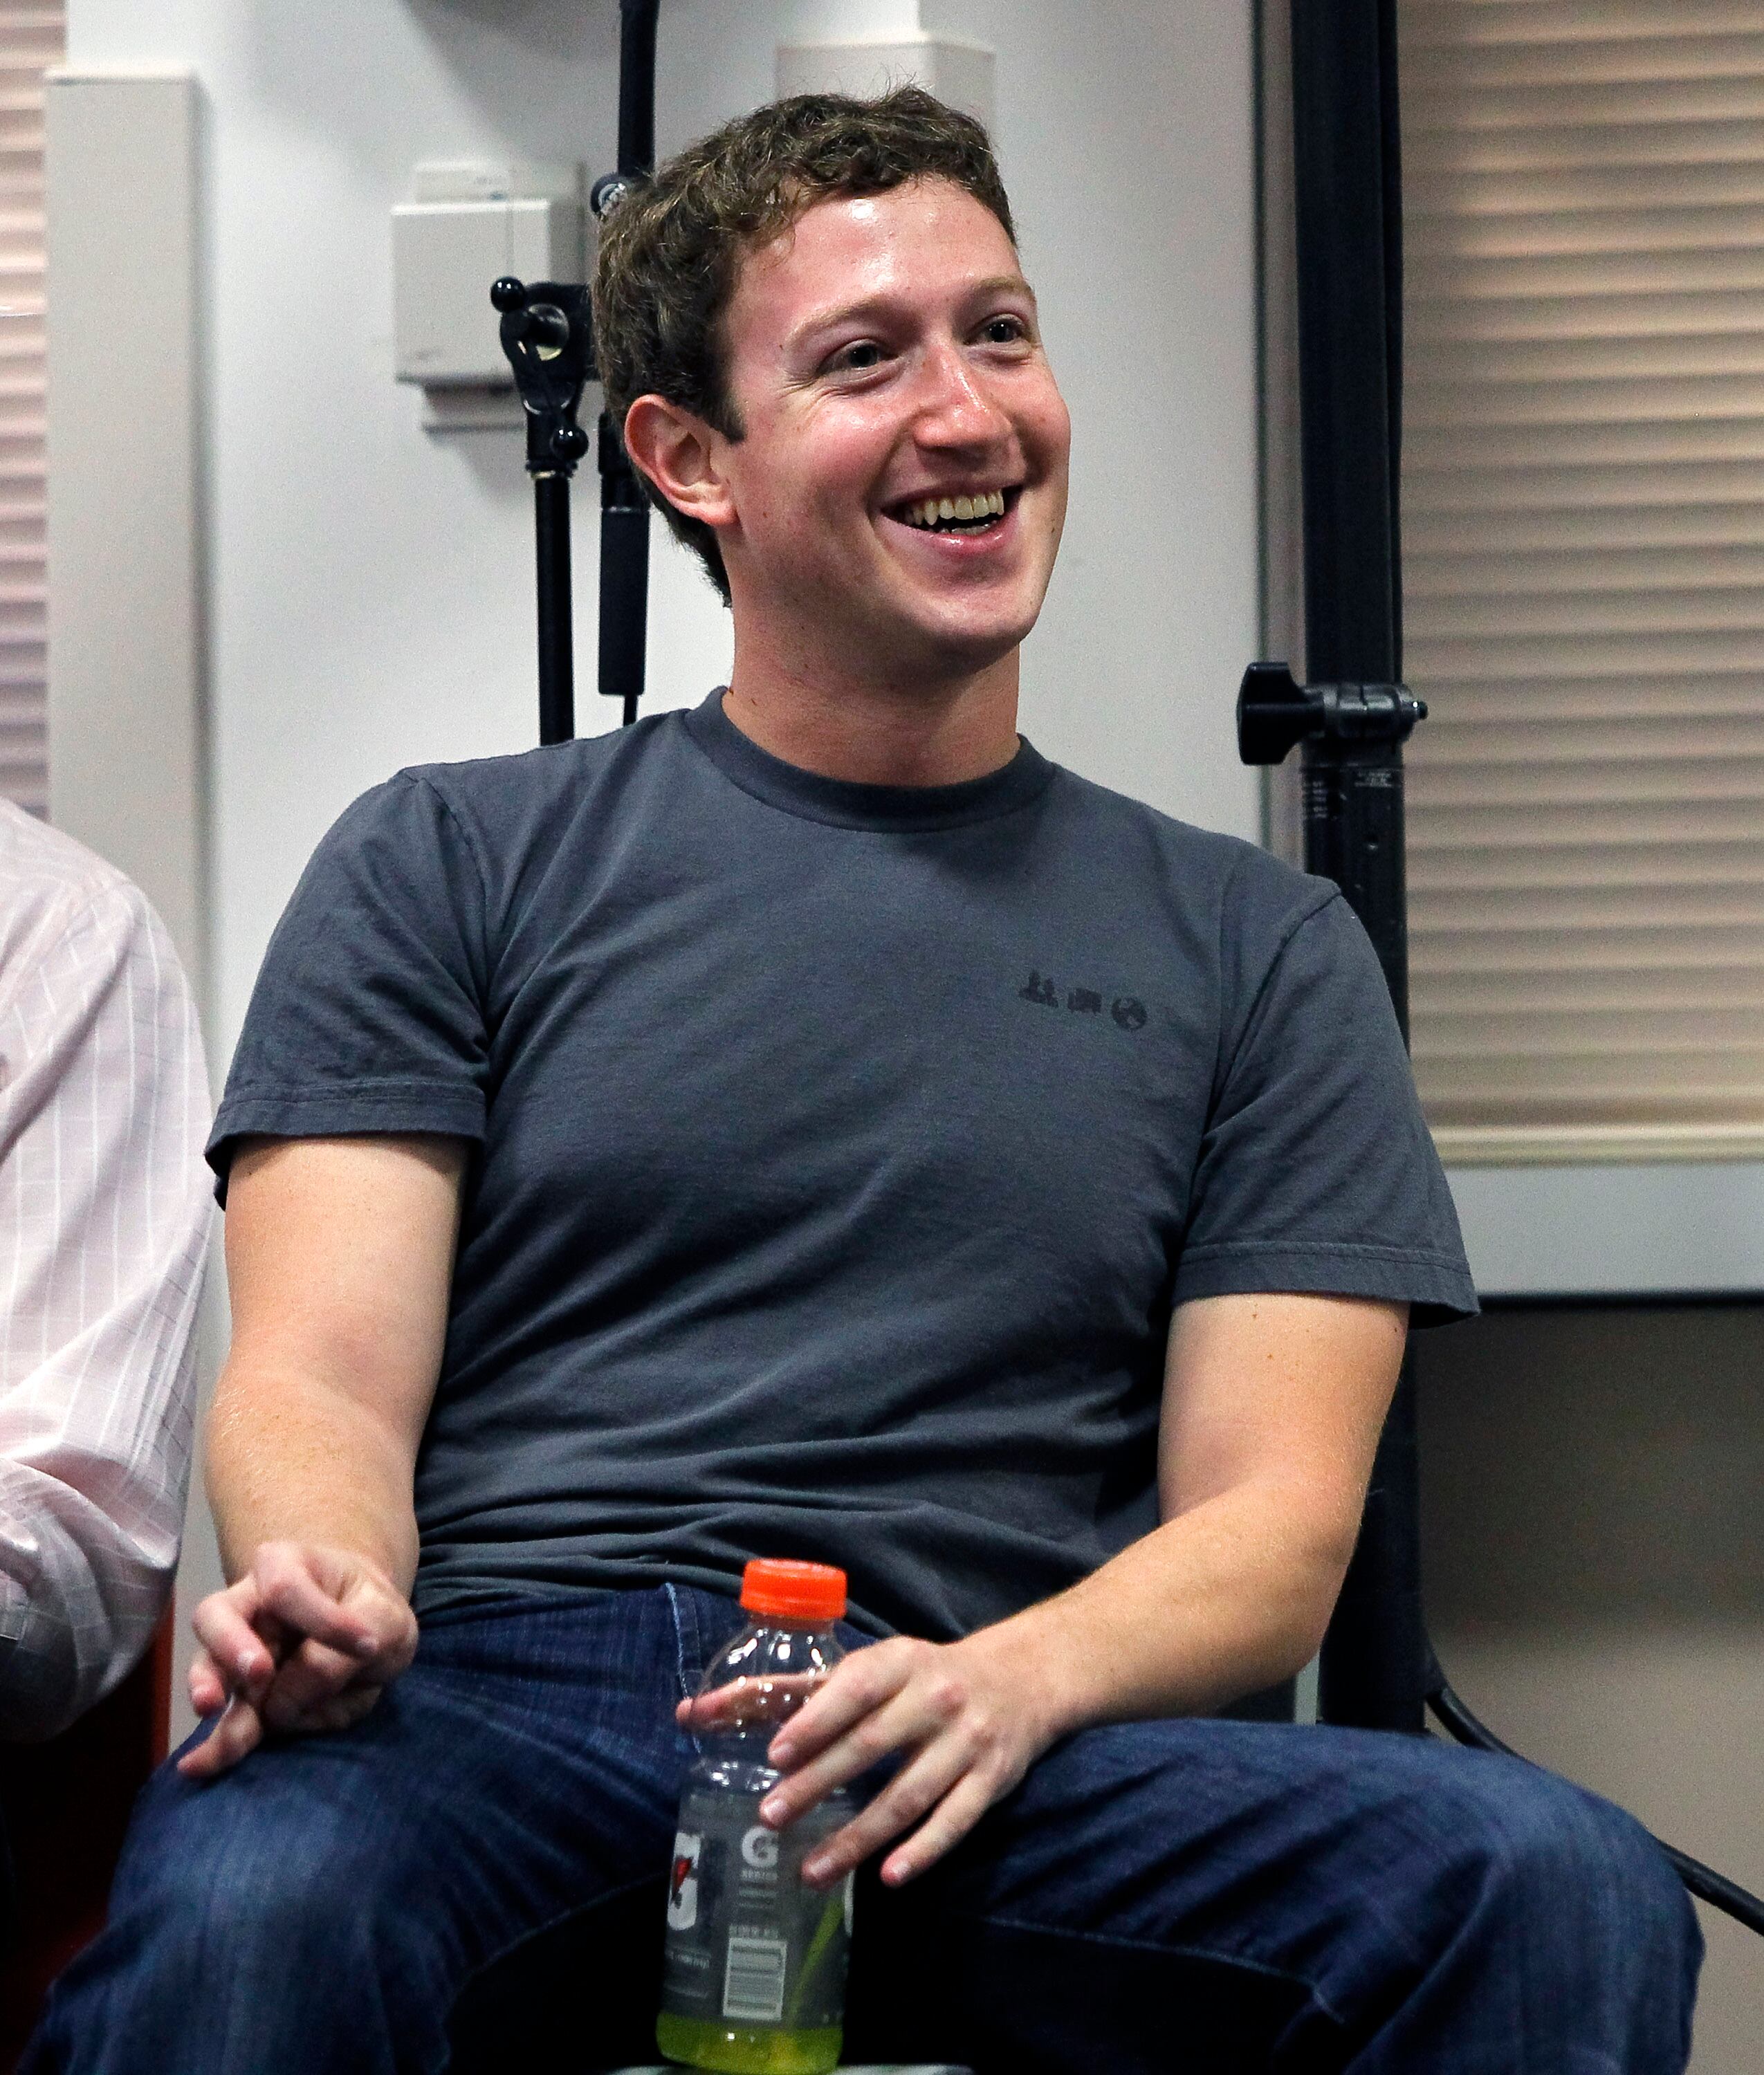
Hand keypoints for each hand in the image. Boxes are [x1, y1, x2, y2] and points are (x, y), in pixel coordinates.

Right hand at [179, 1541, 416, 1780]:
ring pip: (210, 1672)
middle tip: (258, 1672)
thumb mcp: (384, 1619)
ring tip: (214, 1711)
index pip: (287, 1587)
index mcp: (285, 1566)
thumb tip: (282, 1699)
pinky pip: (221, 1721)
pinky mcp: (244, 1701)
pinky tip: (197, 1764)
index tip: (367, 1644)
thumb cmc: (371, 1612)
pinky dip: (211, 1743)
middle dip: (231, 1645)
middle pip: (217, 1617)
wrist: (368, 1634)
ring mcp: (238, 1656)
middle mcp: (249, 1607)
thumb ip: (342, 1651)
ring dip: (213, 1695)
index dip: (323, 1619)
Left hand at [703, 1629, 1061, 1890]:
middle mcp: (936, 1697)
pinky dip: (923, 1850)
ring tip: (811, 1870)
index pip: (856, 1687)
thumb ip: (796, 1691)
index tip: (775, 1754)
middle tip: (771, 1817)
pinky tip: (889, 1877)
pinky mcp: (992, 1781)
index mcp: (900, 1662)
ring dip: (859, 1836)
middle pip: (873, 1745)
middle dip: (820, 1783)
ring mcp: (967, 1741)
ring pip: (908, 1794)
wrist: (1021, 1679)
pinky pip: (956, 1821)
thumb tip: (696, 1711)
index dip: (817, 1719)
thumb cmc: (924, 1675)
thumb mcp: (875, 1667)